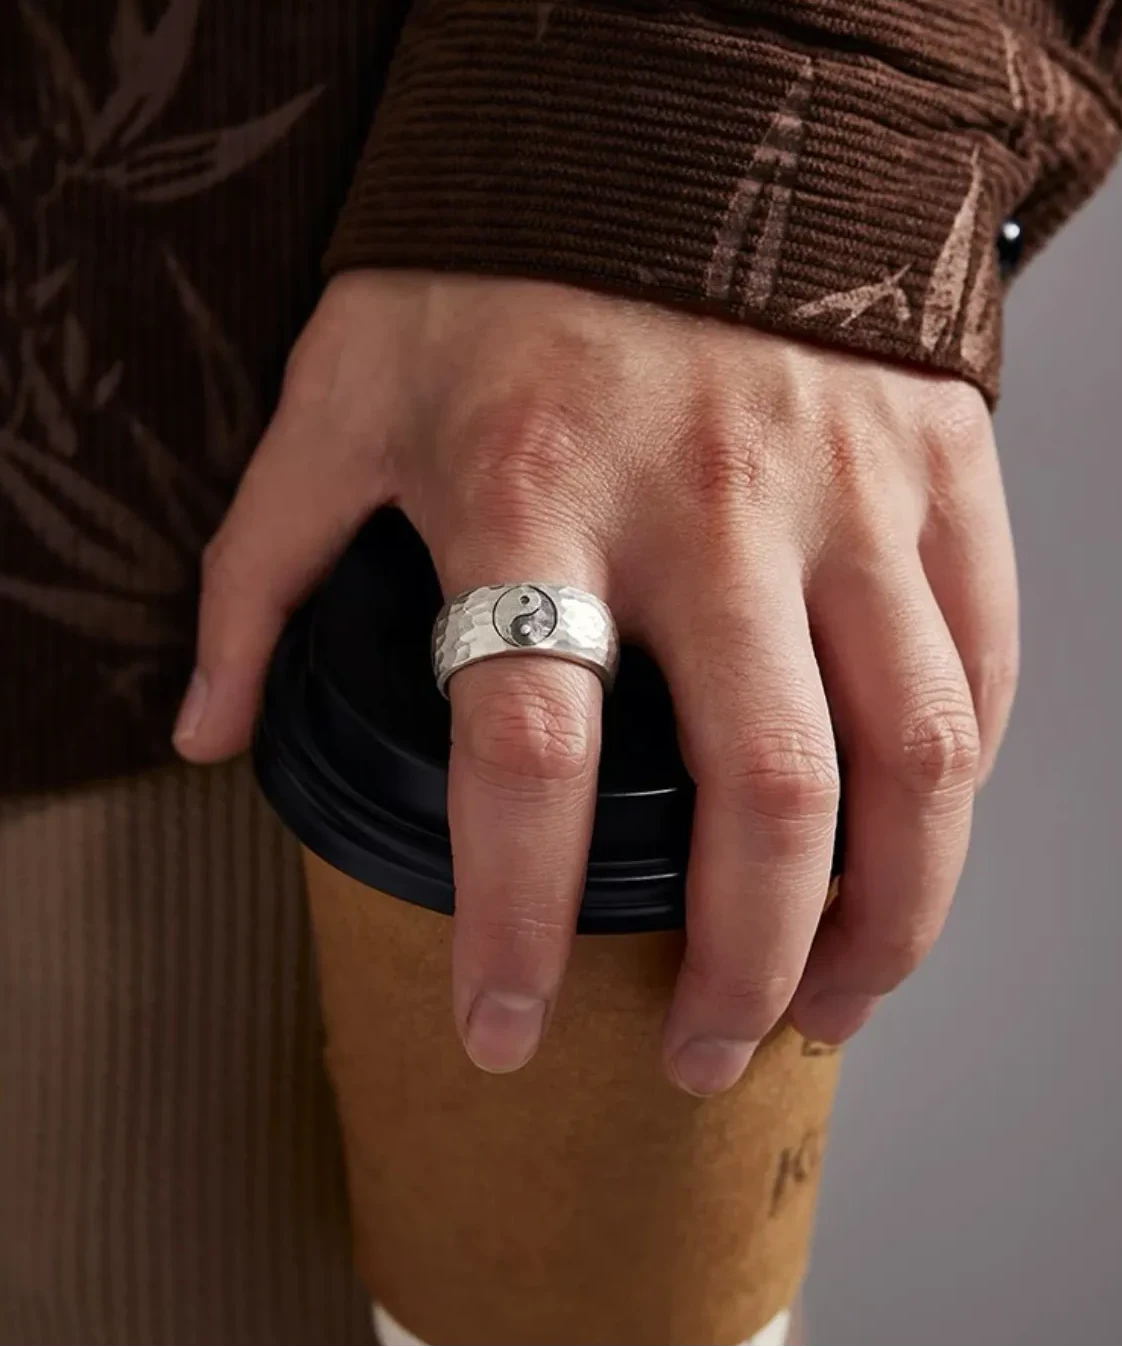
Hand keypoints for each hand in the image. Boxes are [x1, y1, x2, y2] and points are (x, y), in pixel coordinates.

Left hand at [175, 272, 1017, 1094]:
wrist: (673, 113)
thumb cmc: (500, 265)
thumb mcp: (341, 396)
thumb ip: (260, 569)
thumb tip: (203, 725)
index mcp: (536, 495)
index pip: (529, 757)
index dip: (520, 924)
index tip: (508, 1029)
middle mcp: (711, 505)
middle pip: (766, 793)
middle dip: (745, 965)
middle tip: (710, 1050)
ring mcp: (844, 487)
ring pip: (915, 752)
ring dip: (889, 913)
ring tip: (836, 996)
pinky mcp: (938, 465)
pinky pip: (981, 654)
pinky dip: (959, 781)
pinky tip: (912, 843)